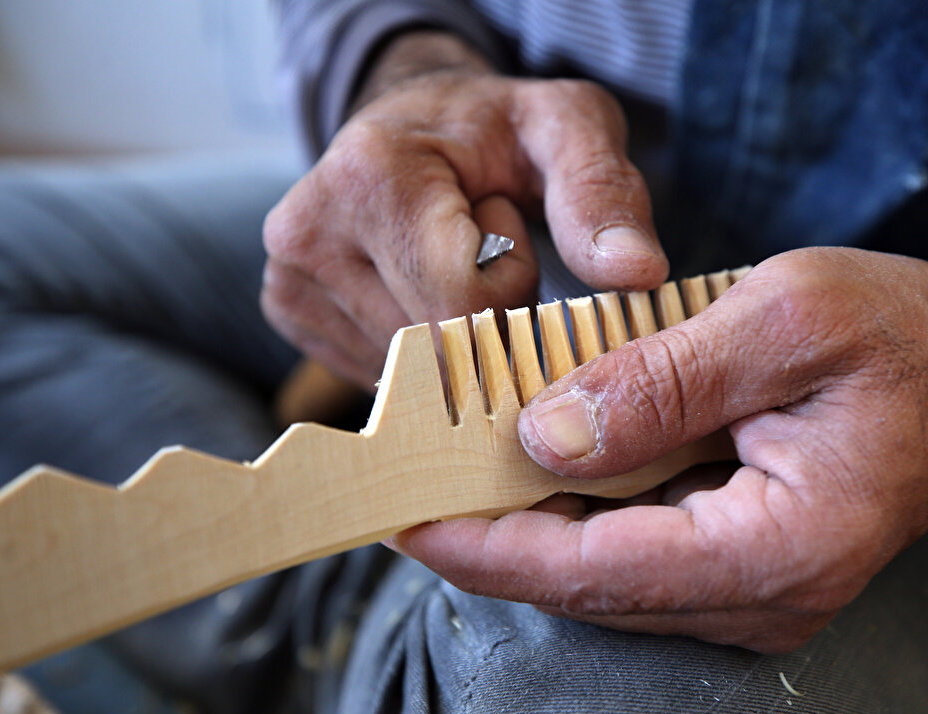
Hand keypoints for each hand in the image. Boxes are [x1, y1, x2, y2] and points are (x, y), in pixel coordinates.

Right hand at [261, 30, 667, 388]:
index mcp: (370, 176)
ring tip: (454, 265)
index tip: (512, 230)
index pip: (467, 302)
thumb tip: (637, 274)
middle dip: (489, 322)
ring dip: (456, 339)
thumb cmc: (499, 129)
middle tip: (492, 257)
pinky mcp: (289, 313)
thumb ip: (603, 193)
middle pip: (435, 347)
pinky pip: (380, 376)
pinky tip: (423, 292)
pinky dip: (421, 353)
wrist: (419, 123)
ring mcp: (289, 279)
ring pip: (408, 375)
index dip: (515, 285)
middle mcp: (306, 232)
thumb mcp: (567, 129)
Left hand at [390, 248, 927, 651]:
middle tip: (411, 481)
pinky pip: (637, 557)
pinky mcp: (745, 572)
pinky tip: (538, 467)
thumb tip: (544, 436)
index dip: (493, 549)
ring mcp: (758, 596)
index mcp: (785, 547)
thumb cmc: (896, 334)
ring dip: (530, 524)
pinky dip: (579, 515)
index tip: (408, 518)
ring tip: (457, 467)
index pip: (602, 571)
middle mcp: (770, 597)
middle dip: (494, 537)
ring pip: (607, 578)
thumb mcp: (782, 318)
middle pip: (592, 587)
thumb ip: (662, 381)